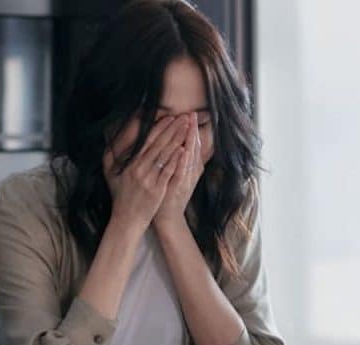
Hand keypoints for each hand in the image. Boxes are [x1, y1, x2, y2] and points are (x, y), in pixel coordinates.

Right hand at [104, 115, 189, 233]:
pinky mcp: (157, 189)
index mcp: (129, 164)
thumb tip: (108, 137)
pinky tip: (184, 150)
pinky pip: (168, 171)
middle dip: (172, 130)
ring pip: (165, 156)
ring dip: (177, 140)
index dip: (159, 128)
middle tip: (184, 117)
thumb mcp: (109, 174)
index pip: (146, 141)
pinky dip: (176, 160)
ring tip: (187, 129)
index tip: (169, 118)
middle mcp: (138, 170)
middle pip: (158, 145)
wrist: (127, 219)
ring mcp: (148, 180)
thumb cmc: (120, 196)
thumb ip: (110, 156)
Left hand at [154, 113, 203, 231]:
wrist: (167, 216)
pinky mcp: (177, 187)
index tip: (189, 114)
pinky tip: (184, 150)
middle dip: (191, 130)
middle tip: (192, 114)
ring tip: (190, 125)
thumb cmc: (168, 194)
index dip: (190, 129)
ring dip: (189, 141)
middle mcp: (189, 171)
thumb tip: (182, 145)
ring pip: (189, 157)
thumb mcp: (175, 175)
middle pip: (192, 147)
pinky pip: (181, 172)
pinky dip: (183, 161)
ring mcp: (184, 179)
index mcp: (188, 167)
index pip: (190, 144)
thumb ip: (179, 160)